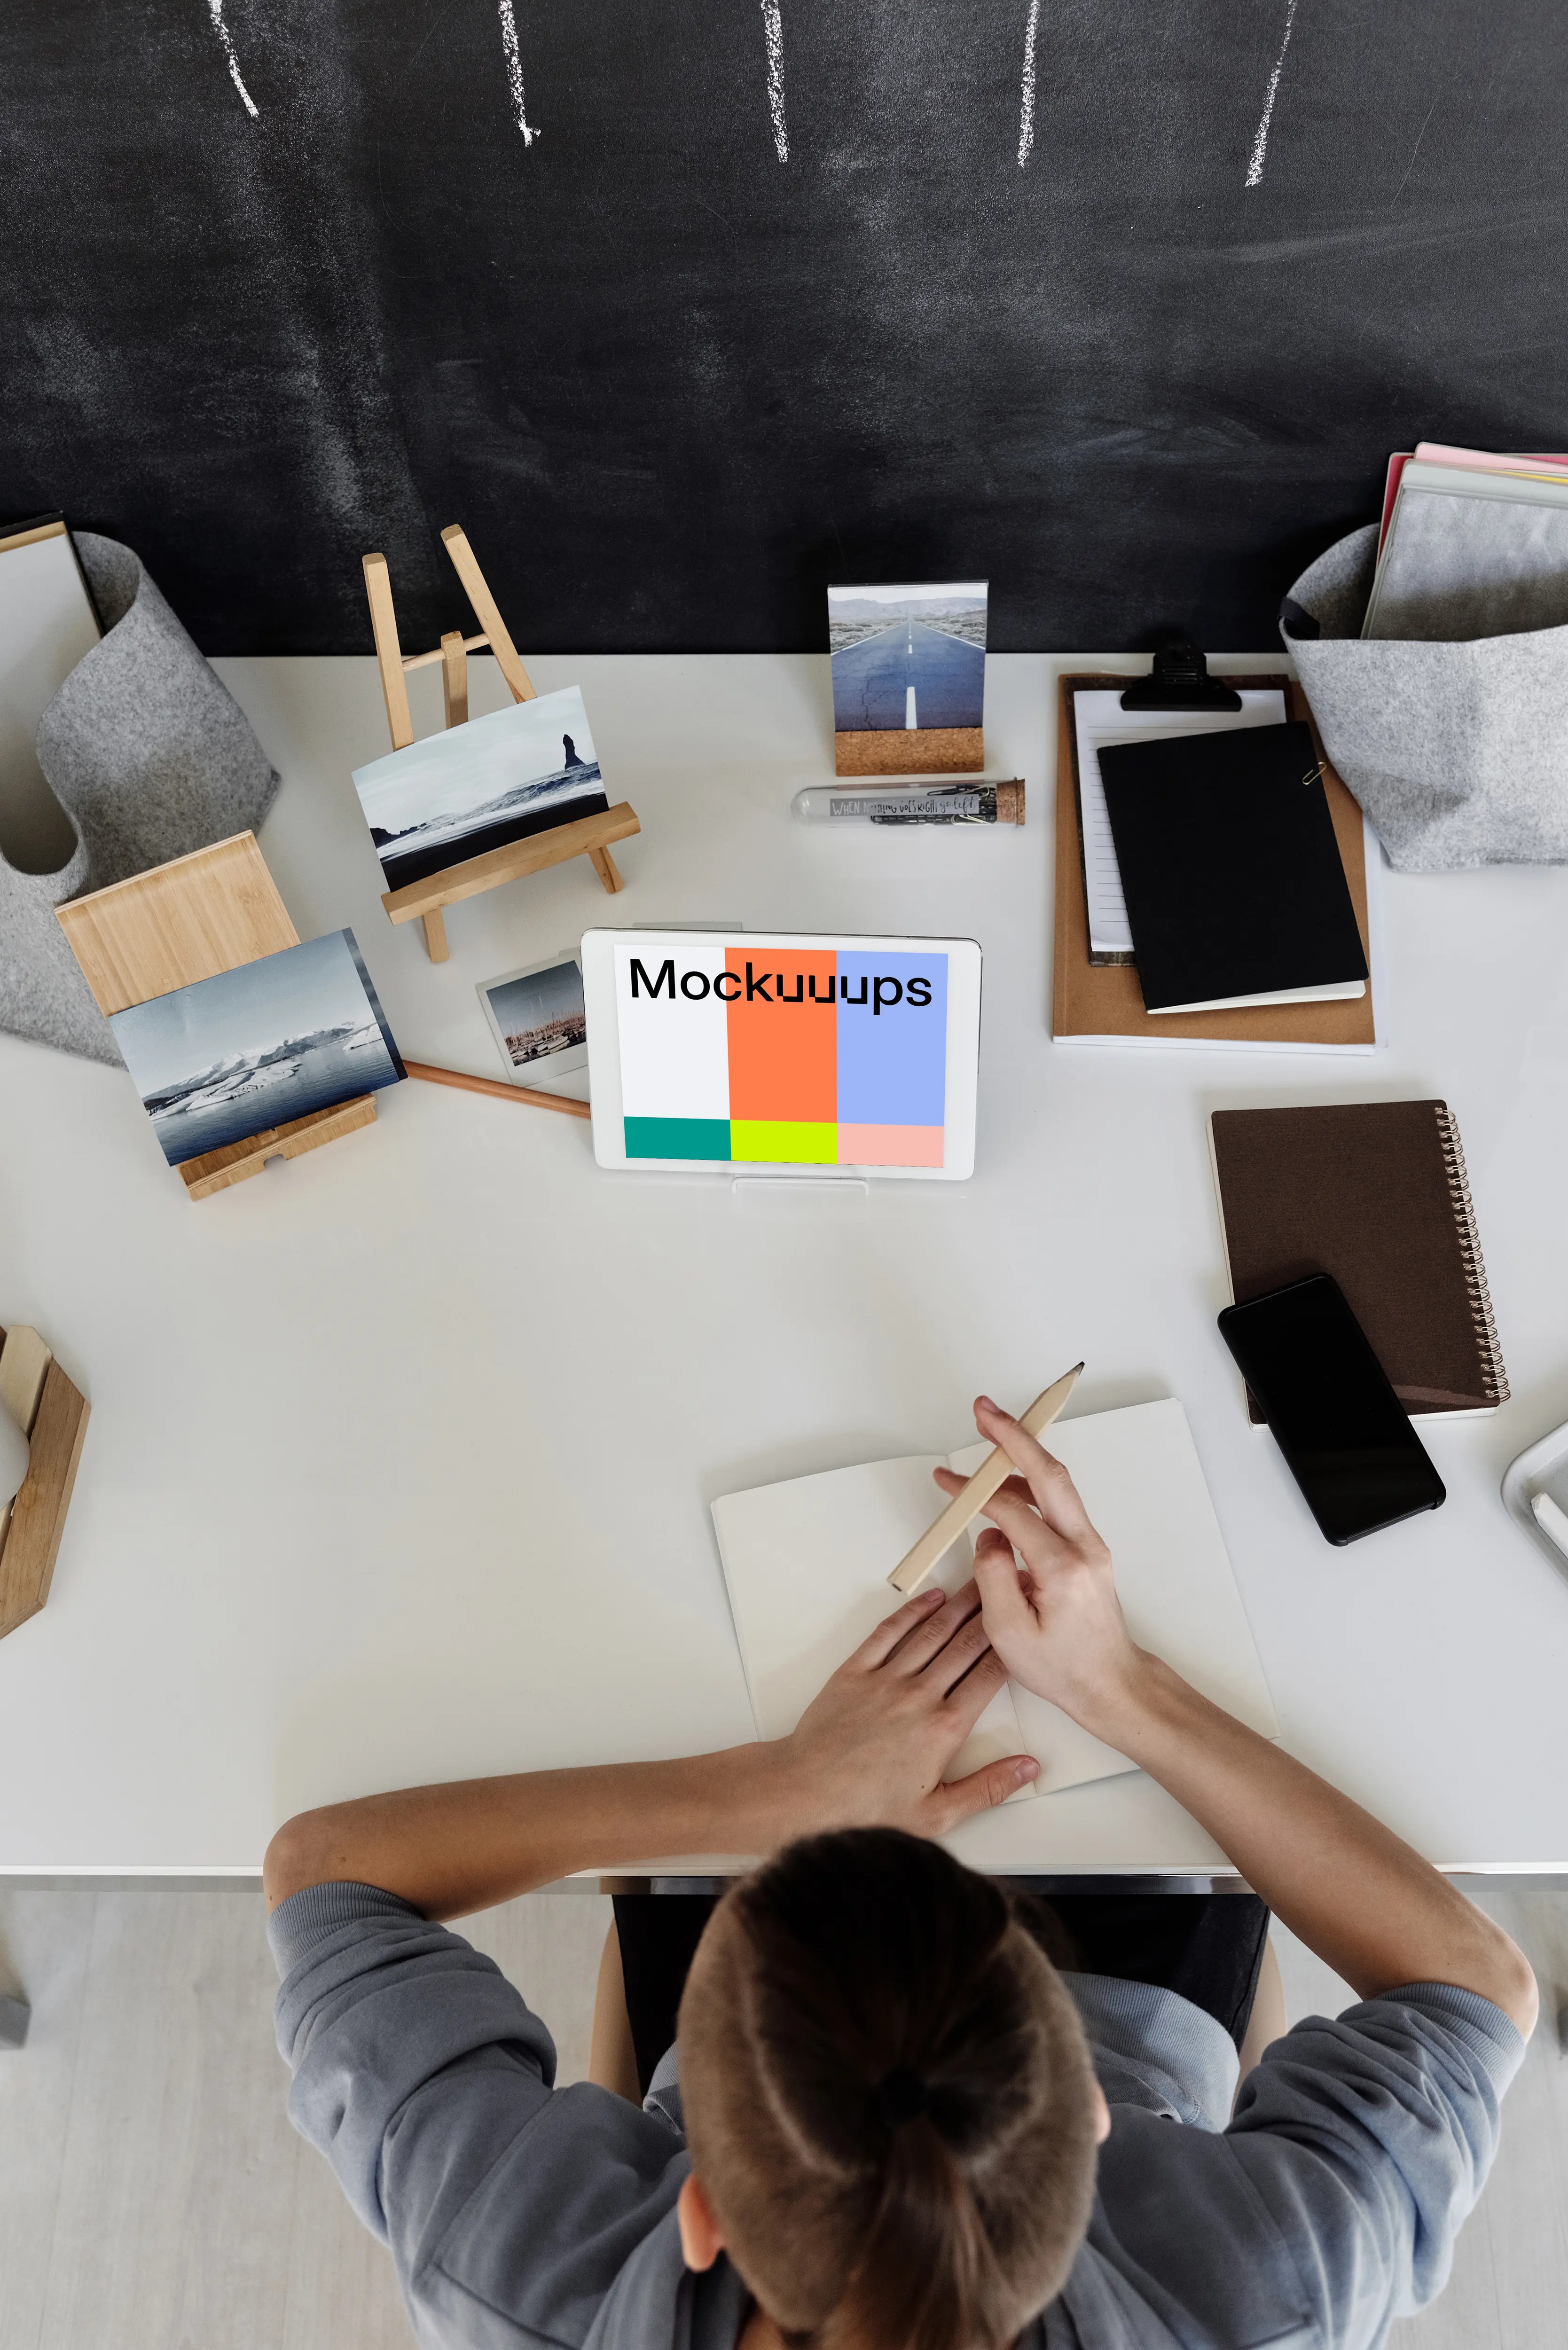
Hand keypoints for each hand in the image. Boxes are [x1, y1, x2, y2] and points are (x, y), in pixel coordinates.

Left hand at [776, 1581, 1038, 1836]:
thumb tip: (1027, 1769)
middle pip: (966, 1645)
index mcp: (944, 1728)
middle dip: (991, 1615)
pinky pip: (888, 1632)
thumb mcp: (938, 1813)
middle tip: (1010, 1589)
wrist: (806, 1793)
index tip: (1024, 1627)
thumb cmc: (866, 1808)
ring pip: (932, 1632)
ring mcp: (886, 1680)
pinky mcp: (855, 1672)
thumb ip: (989, 1788)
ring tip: (979, 1583)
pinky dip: (911, 1611)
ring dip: (959, 1605)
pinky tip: (930, 1599)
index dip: (1011, 1648)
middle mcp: (919, 1696)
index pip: (989, 1676)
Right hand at [931, 1396, 1144, 1735]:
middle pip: (1049, 1474)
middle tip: (984, 1409)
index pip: (1012, 1511)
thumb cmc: (1062, 1668)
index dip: (974, 1490)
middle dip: (1014, 1436)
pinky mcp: (1088, 1549)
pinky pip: (1059, 1504)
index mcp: (1061, 1568)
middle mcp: (1084, 1547)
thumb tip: (988, 1533)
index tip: (945, 1479)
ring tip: (991, 1433)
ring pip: (1057, 1484)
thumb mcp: (1010, 1635)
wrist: (1111, 1683)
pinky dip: (1033, 1482)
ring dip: (1024, 1455)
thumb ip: (992, 1577)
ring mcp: (1091, 1545)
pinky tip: (1007, 1483)